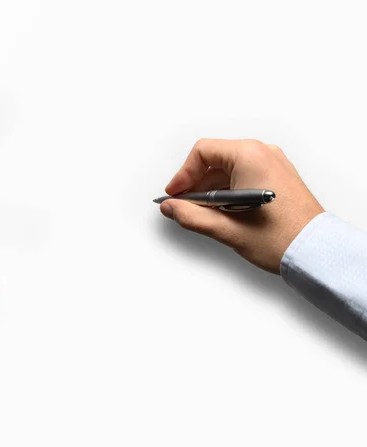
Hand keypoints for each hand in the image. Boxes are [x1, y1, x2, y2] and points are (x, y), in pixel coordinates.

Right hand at [160, 139, 324, 273]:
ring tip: (204, 214)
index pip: (202, 152)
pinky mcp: (277, 176)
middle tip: (184, 206)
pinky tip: (222, 212)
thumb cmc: (283, 238)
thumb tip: (171, 207)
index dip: (183, 174)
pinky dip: (227, 190)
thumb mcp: (227, 229)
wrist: (317, 252)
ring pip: (228, 169)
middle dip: (195, 184)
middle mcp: (263, 154)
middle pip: (214, 159)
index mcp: (251, 157)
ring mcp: (273, 164)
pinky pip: (243, 174)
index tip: (175, 194)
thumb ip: (191, 216)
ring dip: (210, 190)